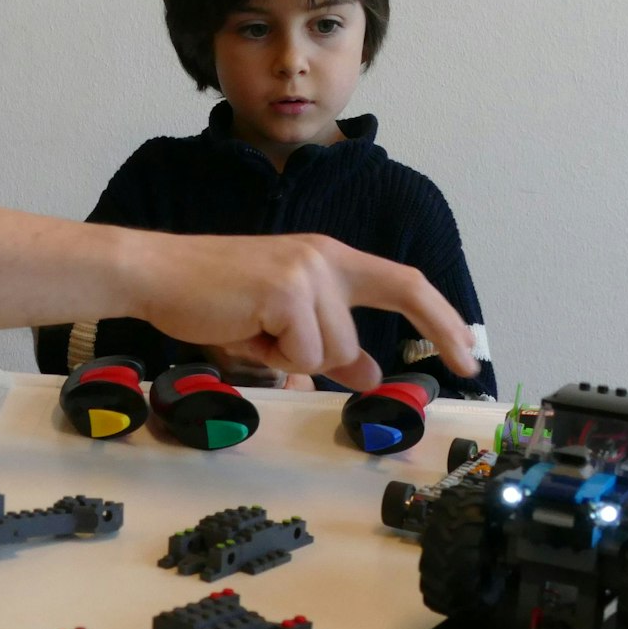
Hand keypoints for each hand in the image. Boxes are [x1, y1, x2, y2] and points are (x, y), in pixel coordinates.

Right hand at [132, 232, 478, 390]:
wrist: (158, 274)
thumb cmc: (214, 298)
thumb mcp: (281, 323)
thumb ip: (330, 344)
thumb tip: (369, 371)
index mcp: (331, 259)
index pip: (406, 284)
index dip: (443, 320)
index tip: (469, 356)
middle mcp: (326, 257)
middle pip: (354, 340)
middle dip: (315, 360)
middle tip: (267, 341)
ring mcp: (307, 271)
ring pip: (328, 353)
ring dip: (286, 357)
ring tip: (249, 329)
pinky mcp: (285, 290)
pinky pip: (301, 355)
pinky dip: (269, 357)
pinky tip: (241, 329)